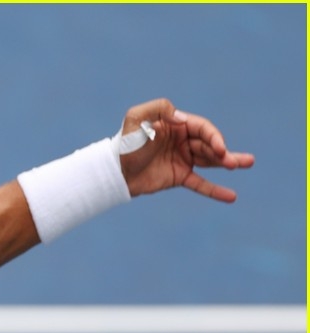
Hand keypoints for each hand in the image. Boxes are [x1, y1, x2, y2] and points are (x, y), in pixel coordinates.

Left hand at [118, 98, 254, 201]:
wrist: (113, 172)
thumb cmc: (124, 143)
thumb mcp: (136, 118)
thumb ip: (159, 108)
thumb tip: (181, 117)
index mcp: (177, 124)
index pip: (203, 128)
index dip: (214, 137)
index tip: (219, 149)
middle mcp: (183, 141)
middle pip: (209, 144)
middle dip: (223, 152)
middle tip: (234, 162)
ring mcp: (183, 159)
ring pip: (211, 161)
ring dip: (229, 162)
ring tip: (248, 162)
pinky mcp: (179, 177)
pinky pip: (201, 184)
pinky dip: (215, 190)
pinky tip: (231, 196)